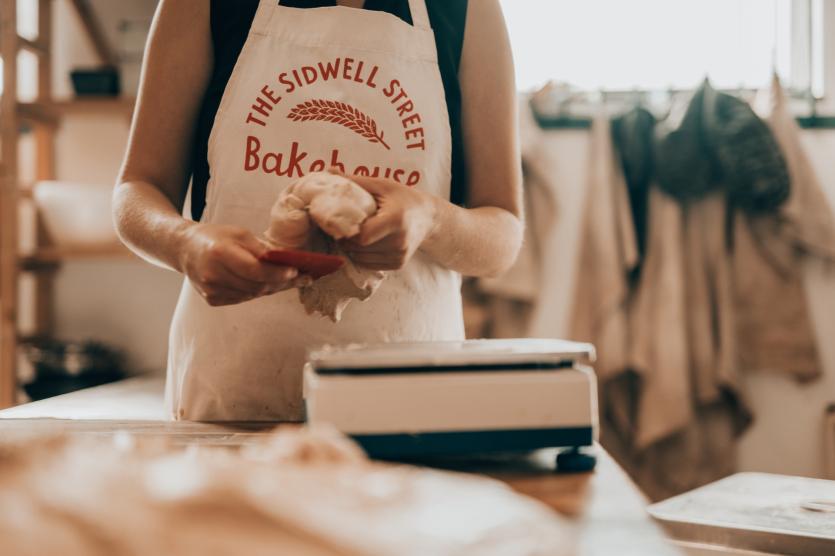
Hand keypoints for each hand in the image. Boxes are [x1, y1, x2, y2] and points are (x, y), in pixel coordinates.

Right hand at [178, 223, 306, 305]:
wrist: (185, 249)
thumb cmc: (215, 237)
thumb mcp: (238, 233)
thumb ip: (260, 249)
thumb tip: (285, 261)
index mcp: (219, 253)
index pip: (254, 270)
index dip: (277, 273)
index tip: (296, 271)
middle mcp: (213, 275)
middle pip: (256, 285)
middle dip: (282, 282)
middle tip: (303, 277)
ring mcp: (212, 290)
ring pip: (253, 294)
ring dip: (273, 288)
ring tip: (290, 280)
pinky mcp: (213, 300)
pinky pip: (243, 298)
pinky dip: (258, 291)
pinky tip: (269, 284)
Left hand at [337, 172, 436, 270]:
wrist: (428, 217)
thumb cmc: (402, 198)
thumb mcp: (381, 186)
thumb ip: (355, 182)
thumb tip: (328, 171)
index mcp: (395, 220)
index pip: (362, 236)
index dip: (347, 231)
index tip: (341, 222)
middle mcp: (399, 241)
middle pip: (360, 248)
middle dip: (346, 239)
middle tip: (341, 227)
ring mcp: (399, 255)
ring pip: (362, 258)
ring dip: (352, 248)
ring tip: (353, 233)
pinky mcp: (398, 264)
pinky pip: (369, 264)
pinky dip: (362, 255)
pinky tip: (364, 242)